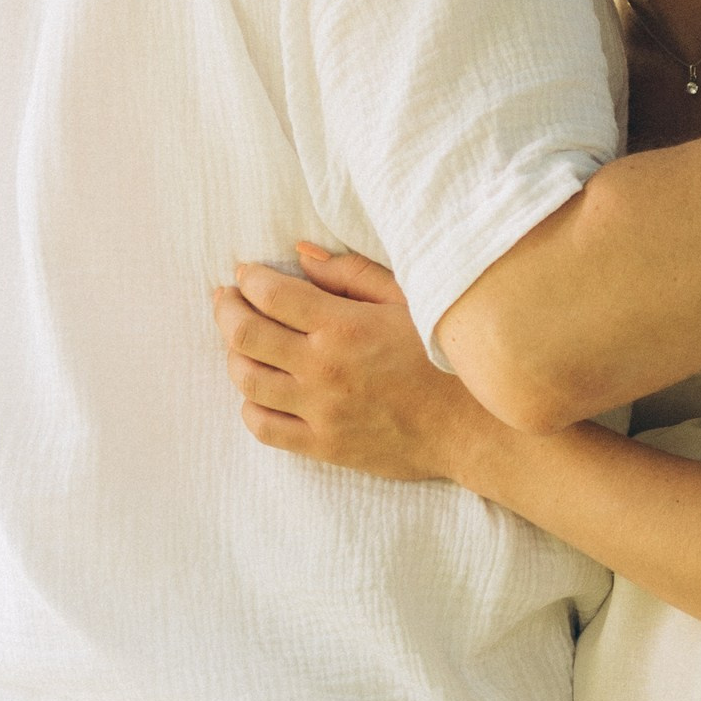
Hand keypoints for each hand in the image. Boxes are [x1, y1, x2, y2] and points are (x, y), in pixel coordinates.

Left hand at [213, 247, 508, 488]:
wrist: (474, 429)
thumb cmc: (447, 359)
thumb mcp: (409, 300)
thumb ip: (352, 274)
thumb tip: (300, 254)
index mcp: (344, 326)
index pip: (269, 294)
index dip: (248, 278)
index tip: (245, 273)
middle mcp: (323, 369)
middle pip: (244, 333)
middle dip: (226, 307)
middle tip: (227, 298)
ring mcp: (320, 411)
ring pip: (246, 379)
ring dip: (234, 354)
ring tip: (242, 341)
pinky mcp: (324, 446)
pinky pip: (263, 426)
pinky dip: (250, 404)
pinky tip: (260, 390)